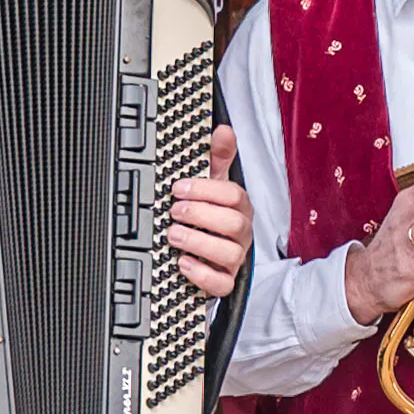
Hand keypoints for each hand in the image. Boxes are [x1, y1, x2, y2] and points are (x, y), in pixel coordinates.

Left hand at [160, 127, 249, 300]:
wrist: (204, 253)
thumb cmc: (209, 215)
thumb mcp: (211, 184)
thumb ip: (217, 158)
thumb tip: (223, 129)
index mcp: (238, 207)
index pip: (234, 195)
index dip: (205, 190)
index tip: (179, 188)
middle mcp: (240, 233)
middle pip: (234, 224)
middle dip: (200, 215)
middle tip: (174, 211)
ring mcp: (235, 259)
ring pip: (230, 254)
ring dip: (198, 242)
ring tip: (173, 235)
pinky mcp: (225, 282)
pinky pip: (222, 284)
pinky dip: (201, 274)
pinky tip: (182, 262)